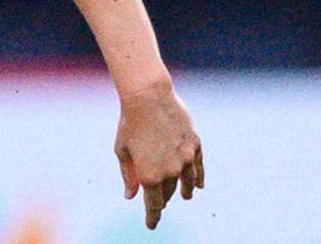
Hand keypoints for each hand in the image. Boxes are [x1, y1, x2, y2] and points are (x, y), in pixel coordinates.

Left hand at [114, 80, 203, 229]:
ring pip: (187, 182)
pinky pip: (199, 168)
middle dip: (164, 199)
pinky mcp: (195, 146)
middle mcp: (170, 171)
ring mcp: (185, 159)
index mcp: (148, 175)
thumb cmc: (129, 123)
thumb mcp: (122, 151)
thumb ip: (128, 175)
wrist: (148, 98)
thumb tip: (130, 196)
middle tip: (161, 204)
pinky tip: (200, 185)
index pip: (153, 205)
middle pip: (169, 192)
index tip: (151, 225)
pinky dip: (199, 178)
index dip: (152, 217)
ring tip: (185, 196)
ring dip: (186, 191)